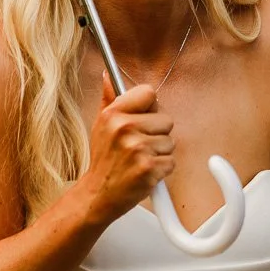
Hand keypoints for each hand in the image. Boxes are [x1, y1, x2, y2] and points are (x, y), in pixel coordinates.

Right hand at [79, 80, 174, 225]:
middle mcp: (124, 127)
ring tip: (140, 160)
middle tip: (138, 146)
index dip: (150, 107)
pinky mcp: (149, 167)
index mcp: (113, 113)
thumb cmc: (103, 160)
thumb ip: (109, 99)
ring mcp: (137, 148)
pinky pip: (171, 161)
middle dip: (157, 134)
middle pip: (166, 119)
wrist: (98, 195)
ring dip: (160, 153)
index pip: (149, 93)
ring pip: (170, 142)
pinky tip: (145, 172)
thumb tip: (108, 76)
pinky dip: (162, 169)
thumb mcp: (100, 125)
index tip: (143, 118)